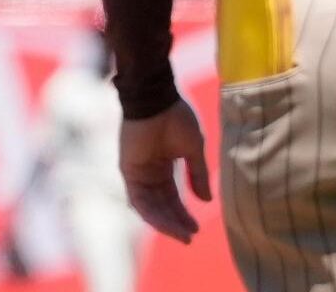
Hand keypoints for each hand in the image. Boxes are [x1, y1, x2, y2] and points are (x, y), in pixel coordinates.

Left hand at [119, 98, 212, 242]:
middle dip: (175, 222)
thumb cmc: (176, 117)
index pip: (172, 196)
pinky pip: (139, 200)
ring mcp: (137, 172)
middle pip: (162, 205)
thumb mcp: (194, 149)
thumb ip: (198, 175)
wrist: (157, 98)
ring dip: (165, 223)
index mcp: (163, 164)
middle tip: (189, 237)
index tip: (196, 228)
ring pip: (150, 207)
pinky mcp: (128, 171)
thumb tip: (206, 201)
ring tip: (182, 235)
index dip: (183, 213)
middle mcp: (149, 171)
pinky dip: (152, 214)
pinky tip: (167, 225)